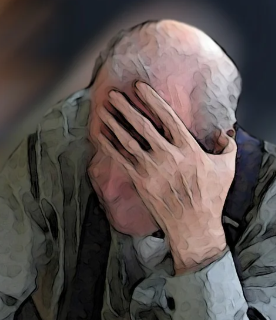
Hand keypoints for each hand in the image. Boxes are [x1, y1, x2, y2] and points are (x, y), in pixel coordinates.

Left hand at [97, 81, 236, 273]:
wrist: (193, 225)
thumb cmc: (210, 197)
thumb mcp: (226, 168)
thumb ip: (226, 146)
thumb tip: (224, 131)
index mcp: (187, 147)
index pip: (166, 116)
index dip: (151, 99)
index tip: (139, 87)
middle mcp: (167, 155)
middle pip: (141, 124)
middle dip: (125, 106)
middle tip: (112, 93)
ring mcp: (151, 168)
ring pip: (127, 140)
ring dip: (113, 123)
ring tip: (102, 110)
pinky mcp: (140, 181)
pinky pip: (120, 159)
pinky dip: (108, 145)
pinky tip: (100, 135)